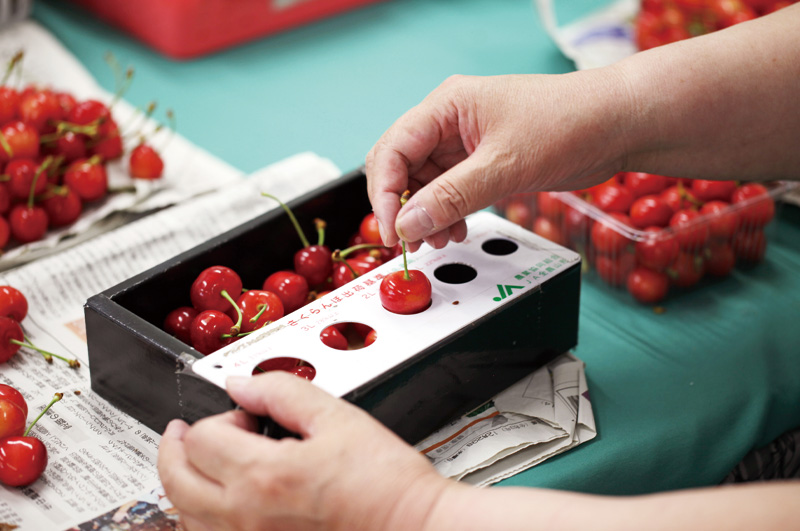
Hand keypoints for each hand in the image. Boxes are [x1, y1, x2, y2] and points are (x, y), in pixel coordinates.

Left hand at [158, 372, 448, 530]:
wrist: (412, 527)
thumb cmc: (384, 483)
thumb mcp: (337, 418)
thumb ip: (281, 392)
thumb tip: (241, 383)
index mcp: (263, 476)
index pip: (200, 439)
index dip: (219, 417)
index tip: (245, 418)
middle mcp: (245, 519)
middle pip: (175, 480)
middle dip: (177, 448)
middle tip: (185, 433)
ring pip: (185, 518)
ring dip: (186, 485)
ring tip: (204, 467)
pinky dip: (203, 520)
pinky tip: (221, 505)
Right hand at [365, 71, 627, 249]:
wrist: (618, 125)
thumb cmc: (569, 123)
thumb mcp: (504, 165)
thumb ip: (452, 197)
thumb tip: (408, 224)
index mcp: (446, 106)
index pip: (393, 149)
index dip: (384, 194)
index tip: (394, 232)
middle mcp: (449, 121)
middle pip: (402, 167)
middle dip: (402, 206)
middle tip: (409, 242)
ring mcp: (466, 142)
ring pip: (425, 184)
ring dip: (426, 215)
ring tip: (440, 240)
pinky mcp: (483, 162)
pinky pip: (450, 191)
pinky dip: (447, 213)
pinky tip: (456, 230)